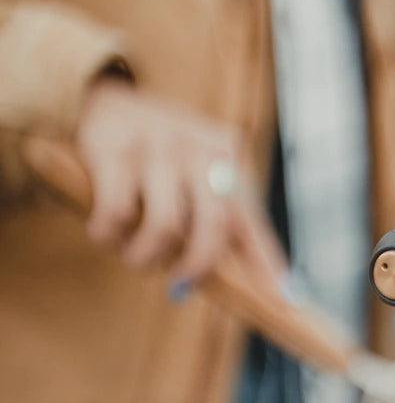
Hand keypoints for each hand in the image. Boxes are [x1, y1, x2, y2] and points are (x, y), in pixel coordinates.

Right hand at [75, 77, 284, 284]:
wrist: (103, 101)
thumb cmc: (163, 161)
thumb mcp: (203, 182)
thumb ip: (230, 229)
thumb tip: (273, 290)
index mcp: (230, 163)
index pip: (252, 224)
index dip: (267, 267)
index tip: (284, 302)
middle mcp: (201, 151)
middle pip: (213, 229)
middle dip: (194, 266)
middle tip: (178, 284)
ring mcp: (159, 147)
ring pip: (165, 226)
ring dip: (145, 255)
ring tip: (134, 256)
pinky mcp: (114, 148)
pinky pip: (118, 213)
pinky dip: (109, 234)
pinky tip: (103, 233)